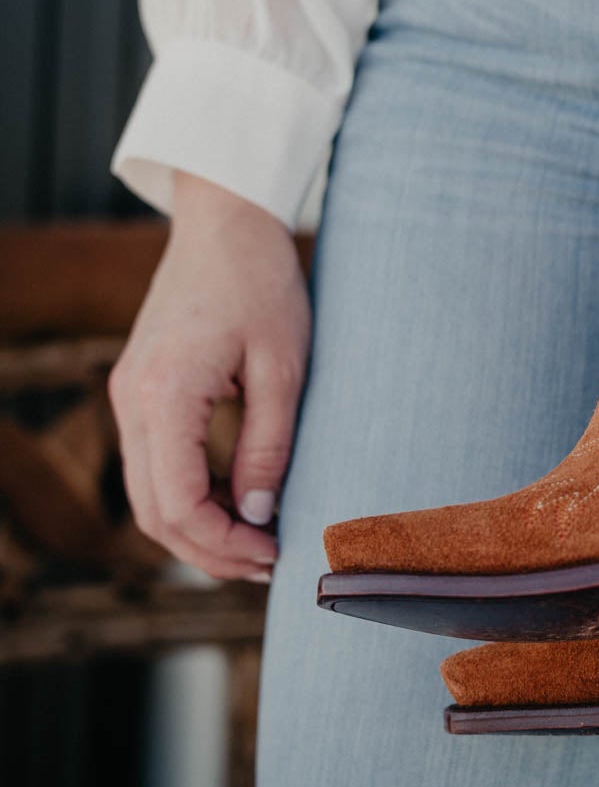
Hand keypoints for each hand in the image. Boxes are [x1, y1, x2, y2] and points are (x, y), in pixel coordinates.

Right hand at [108, 173, 311, 580]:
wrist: (224, 222)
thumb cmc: (261, 284)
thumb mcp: (283, 368)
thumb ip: (269, 446)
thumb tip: (259, 517)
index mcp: (164, 395)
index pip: (180, 504)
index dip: (225, 544)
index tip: (275, 554)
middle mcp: (131, 401)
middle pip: (154, 513)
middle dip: (209, 551)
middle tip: (269, 564)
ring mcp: (128, 396)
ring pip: (147, 495)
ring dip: (197, 529)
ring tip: (257, 542)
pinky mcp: (138, 390)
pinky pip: (153, 464)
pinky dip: (187, 496)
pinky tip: (236, 503)